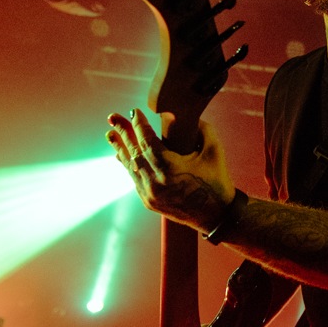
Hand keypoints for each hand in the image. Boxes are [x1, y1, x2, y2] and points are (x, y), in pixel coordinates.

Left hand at [106, 109, 234, 232]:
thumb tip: (188, 116)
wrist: (217, 215)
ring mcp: (149, 194)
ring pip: (130, 167)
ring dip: (120, 148)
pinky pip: (134, 179)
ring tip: (110, 133)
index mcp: (169, 168)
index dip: (139, 124)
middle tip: (113, 117)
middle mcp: (155, 182)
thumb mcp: (214, 150)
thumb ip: (201, 129)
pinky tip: (122, 156)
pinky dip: (128, 165)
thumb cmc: (217, 181)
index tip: (134, 111)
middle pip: (133, 152)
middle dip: (123, 132)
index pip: (147, 141)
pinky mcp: (149, 202)